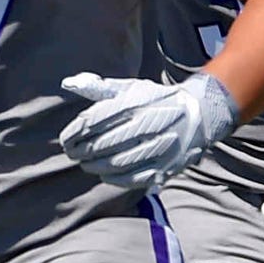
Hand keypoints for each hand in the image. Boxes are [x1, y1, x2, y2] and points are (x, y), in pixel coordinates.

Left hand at [58, 70, 240, 187]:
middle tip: (72, 153)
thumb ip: (98, 87)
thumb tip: (68, 83)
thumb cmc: (155, 100)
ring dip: (95, 166)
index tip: (65, 139)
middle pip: (104, 143)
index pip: (96, 119)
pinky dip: (115, 179)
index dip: (76, 132)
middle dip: (82, 150)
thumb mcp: (129, 88)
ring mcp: (158, 146)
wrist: (198, 114)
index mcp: (136, 102)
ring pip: (118, 162)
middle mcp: (147, 124)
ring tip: (84, 164)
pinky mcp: (167, 165)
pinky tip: (104, 175)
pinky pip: (135, 178)